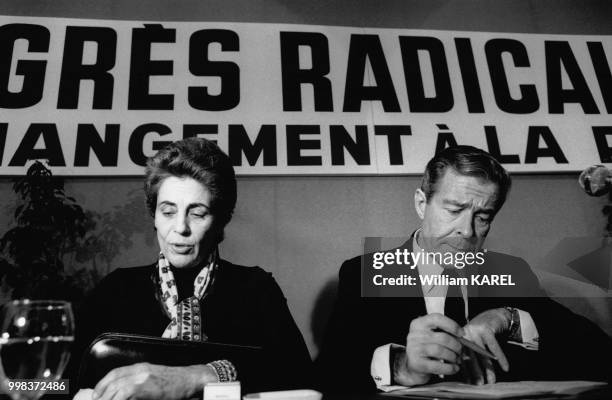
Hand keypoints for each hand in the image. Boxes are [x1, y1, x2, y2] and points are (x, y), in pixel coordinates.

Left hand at [92, 362, 217, 399]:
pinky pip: (125, 393)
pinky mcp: (146, 385)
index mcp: (140, 367)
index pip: (114, 374)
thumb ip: (140, 383)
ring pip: (116, 388)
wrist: (191, 380)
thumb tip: (124, 394)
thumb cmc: (176, 383)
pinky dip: (117, 399)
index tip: (96, 395)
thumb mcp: (155, 380)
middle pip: (112, 381)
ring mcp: (142, 377)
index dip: (102, 385)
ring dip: (107, 398)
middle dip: (101, 395)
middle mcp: (139, 370)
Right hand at [394, 313, 463, 385]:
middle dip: (456, 346)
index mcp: (419, 324)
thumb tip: (461, 337)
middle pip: (443, 337)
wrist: (413, 365)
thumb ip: (444, 332)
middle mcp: (414, 335)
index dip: (452, 325)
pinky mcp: (417, 363)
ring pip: (440, 351)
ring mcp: (414, 349)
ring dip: (453, 357)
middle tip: (460, 351)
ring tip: (456, 360)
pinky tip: (454, 368)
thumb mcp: (431, 336)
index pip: (436, 319)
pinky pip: (438, 366)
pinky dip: (450, 368)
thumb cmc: (426, 348)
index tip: (461, 333)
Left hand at [462, 308, 510, 384]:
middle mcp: (465, 334)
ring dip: (488, 369)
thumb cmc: (482, 332)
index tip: (469, 383)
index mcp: (459, 338)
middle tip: (479, 385)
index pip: (460, 357)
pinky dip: (501, 359)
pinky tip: (505, 368)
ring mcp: (475, 331)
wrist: (494, 315)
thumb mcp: (473, 341)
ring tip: (492, 381)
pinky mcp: (486, 329)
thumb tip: (464, 375)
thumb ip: (468, 354)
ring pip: (482, 354)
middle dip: (475, 372)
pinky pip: (494, 347)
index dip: (465, 370)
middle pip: (470, 356)